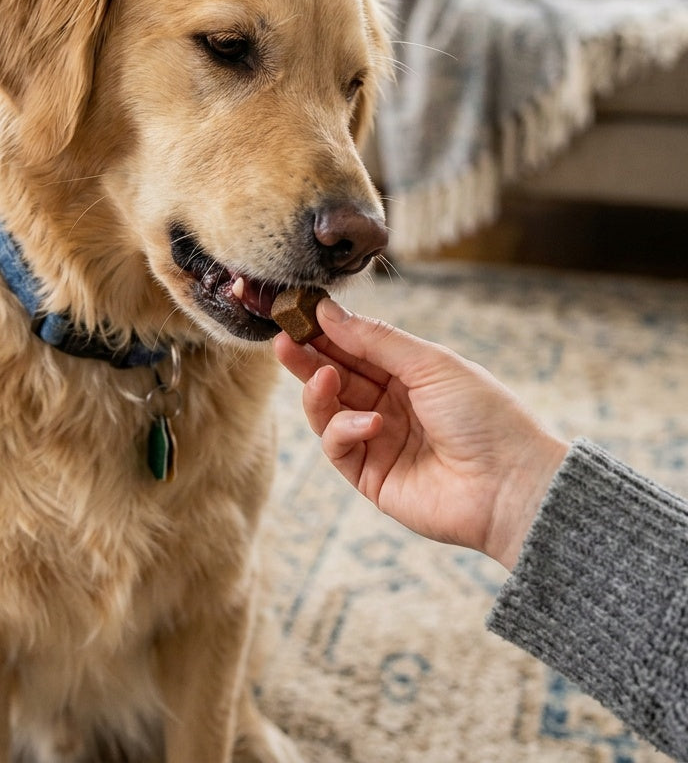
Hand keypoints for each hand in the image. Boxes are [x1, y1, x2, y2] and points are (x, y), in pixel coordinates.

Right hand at [275, 299, 568, 569]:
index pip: (355, 347)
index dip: (326, 331)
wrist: (512, 485)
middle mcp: (389, 405)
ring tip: (324, 377)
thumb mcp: (430, 363)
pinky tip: (368, 422)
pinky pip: (338, 447)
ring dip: (319, 392)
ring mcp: (377, 441)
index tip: (299, 312)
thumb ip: (375, 338)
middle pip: (334, 377)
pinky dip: (344, 430)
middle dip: (307, 358)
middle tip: (283, 340)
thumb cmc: (484, 415)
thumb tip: (327, 310)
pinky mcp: (370, 476)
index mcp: (408, 374)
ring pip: (327, 411)